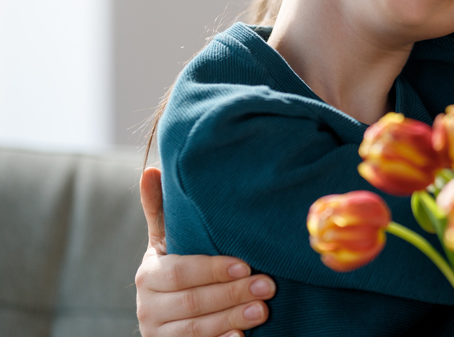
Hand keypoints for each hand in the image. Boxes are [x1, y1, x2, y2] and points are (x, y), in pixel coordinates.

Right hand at [135, 167, 274, 336]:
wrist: (167, 318)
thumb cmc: (177, 269)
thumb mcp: (166, 242)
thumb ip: (161, 212)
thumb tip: (151, 169)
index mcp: (148, 275)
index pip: (181, 273)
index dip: (212, 270)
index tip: (245, 264)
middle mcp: (148, 307)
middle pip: (193, 303)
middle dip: (232, 295)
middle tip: (269, 286)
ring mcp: (158, 334)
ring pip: (197, 330)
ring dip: (232, 319)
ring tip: (264, 310)